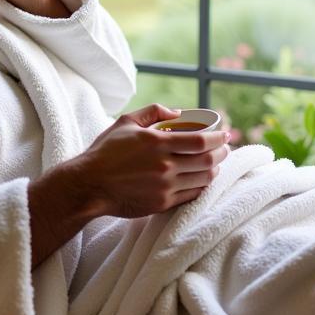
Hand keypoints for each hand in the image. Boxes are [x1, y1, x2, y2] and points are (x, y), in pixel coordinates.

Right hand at [27, 104, 230, 266]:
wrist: (90, 185)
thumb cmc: (105, 152)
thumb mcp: (125, 122)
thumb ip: (152, 111)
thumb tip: (177, 113)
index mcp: (157, 143)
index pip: (200, 140)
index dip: (218, 138)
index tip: (224, 134)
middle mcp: (164, 165)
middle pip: (207, 160)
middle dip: (222, 153)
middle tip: (225, 148)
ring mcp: (165, 187)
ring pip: (203, 179)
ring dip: (214, 170)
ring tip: (215, 164)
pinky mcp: (162, 203)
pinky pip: (192, 195)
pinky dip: (202, 186)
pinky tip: (202, 179)